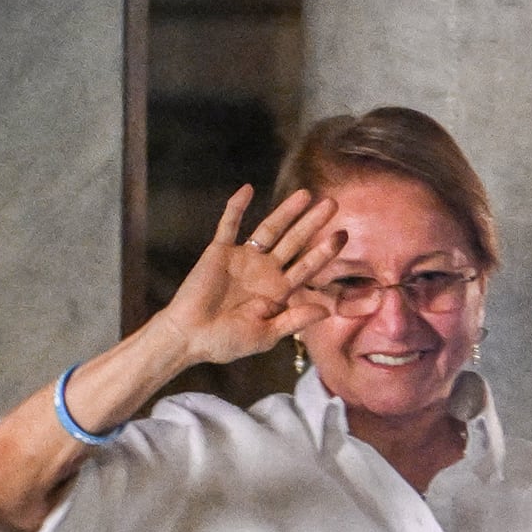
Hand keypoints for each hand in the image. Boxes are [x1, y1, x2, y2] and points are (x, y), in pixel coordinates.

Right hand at [152, 187, 344, 368]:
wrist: (188, 338)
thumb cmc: (225, 342)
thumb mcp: (266, 335)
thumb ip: (294, 320)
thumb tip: (325, 310)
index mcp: (279, 290)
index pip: (308, 266)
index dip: (324, 251)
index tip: (343, 235)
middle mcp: (265, 270)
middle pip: (295, 241)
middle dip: (312, 223)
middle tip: (332, 203)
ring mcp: (243, 259)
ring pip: (269, 230)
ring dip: (286, 212)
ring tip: (306, 194)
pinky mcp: (219, 253)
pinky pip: (228, 226)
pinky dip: (236, 208)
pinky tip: (247, 189)